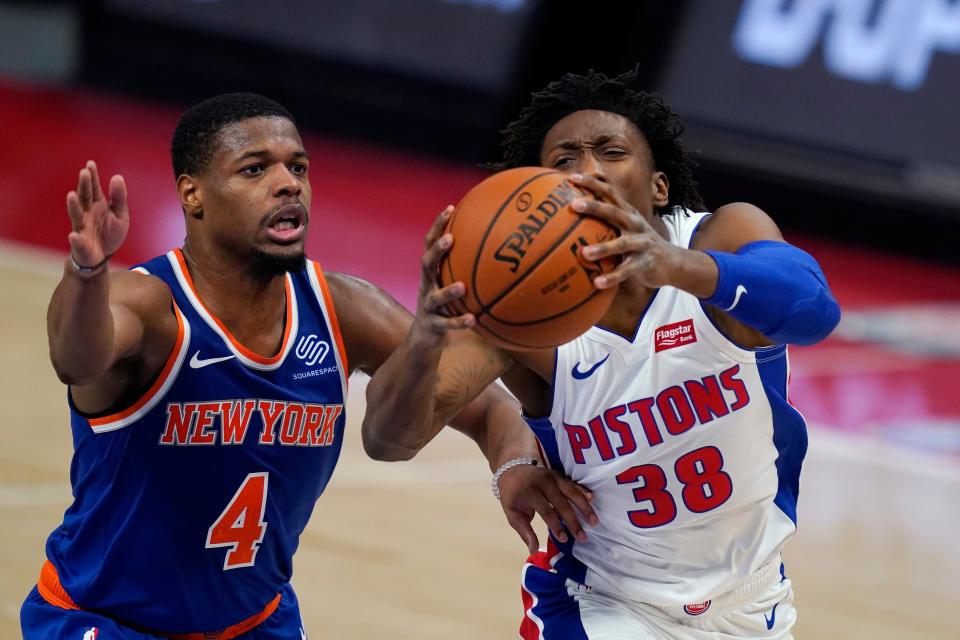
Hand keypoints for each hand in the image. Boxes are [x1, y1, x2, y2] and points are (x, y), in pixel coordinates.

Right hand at [66, 160, 128, 267]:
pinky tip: (74, 235)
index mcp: (98, 205)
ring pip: (76, 215)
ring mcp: (82, 227)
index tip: (90, 164)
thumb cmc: (110, 234)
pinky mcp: (80, 243)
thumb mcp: (121, 215)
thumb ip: (119, 198)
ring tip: (71, 195)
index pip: (94, 188)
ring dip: (73, 206)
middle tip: (84, 172)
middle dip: (84, 185)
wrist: (102, 257)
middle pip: (84, 197)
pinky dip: (76, 239)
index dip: (92, 176)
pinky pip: (77, 241)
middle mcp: (87, 213)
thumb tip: (117, 176)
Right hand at [412, 206, 475, 344]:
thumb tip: (500, 249)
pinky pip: (447, 324)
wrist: (425, 339)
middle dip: (437, 250)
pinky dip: (459, 322)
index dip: (437, 226)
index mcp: (431, 274)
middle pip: (426, 264)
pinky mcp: (433, 326)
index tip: (451, 208)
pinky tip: (473, 319)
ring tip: (462, 287)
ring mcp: (427, 307)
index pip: (430, 244)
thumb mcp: (453, 285)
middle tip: (450, 239)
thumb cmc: (446, 307)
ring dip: (448, 291)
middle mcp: (426, 286)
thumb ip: (468, 269)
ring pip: (435, 297)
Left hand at [496, 464, 598, 553]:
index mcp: (529, 492)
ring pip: (571, 492)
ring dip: (583, 507)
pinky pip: (573, 483)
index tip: (565, 540)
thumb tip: (533, 550)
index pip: (546, 511)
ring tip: (594, 521)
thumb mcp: (512, 514)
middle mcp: (543, 483)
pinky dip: (583, 491)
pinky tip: (592, 498)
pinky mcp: (559, 475)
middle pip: (561, 503)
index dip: (556, 525)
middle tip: (583, 537)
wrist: (511, 469)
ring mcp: (552, 477)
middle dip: (573, 521)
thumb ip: (524, 531)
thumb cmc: (512, 495)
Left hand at [569, 173, 682, 289]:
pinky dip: (613, 277)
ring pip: (622, 243)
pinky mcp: (646, 262)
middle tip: (573, 205)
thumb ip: (607, 219)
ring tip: (584, 253)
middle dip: (594, 206)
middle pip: (614, 212)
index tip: (572, 177)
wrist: (672, 262)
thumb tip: (577, 210)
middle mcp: (635, 224)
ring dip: (603, 248)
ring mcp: (642, 243)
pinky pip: (627, 270)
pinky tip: (597, 283)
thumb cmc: (640, 243)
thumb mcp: (626, 227)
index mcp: (627, 213)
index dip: (592, 183)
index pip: (609, 193)